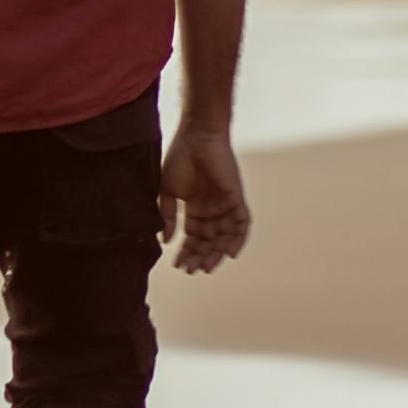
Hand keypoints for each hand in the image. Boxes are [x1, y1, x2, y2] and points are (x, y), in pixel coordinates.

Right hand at [161, 112, 248, 272]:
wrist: (196, 137)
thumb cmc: (180, 158)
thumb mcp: (168, 192)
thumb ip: (168, 216)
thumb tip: (166, 240)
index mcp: (195, 207)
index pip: (193, 237)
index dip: (187, 252)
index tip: (178, 265)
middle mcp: (212, 208)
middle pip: (209, 241)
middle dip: (200, 256)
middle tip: (190, 270)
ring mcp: (224, 204)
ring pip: (224, 236)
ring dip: (216, 253)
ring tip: (205, 266)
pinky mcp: (235, 198)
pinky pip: (242, 224)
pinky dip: (237, 240)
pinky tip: (228, 254)